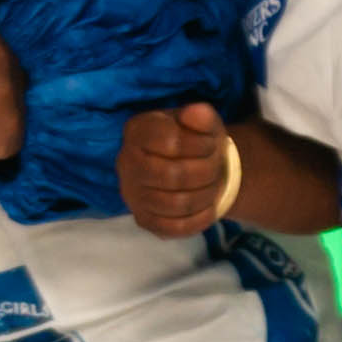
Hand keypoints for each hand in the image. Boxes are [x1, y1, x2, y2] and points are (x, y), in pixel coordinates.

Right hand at [118, 101, 237, 239]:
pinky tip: (208, 207)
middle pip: (173, 176)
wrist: (193, 166)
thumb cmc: (196, 140)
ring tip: (213, 185)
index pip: (170, 142)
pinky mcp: (143, 219)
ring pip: (175, 204)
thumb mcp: (204, 122)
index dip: (200, 145)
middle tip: (215, 167)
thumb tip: (195, 113)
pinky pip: (174, 228)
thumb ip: (202, 115)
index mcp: (137, 130)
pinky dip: (199, 218)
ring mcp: (132, 194)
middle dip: (205, 172)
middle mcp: (126, 162)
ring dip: (205, 195)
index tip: (210, 144)